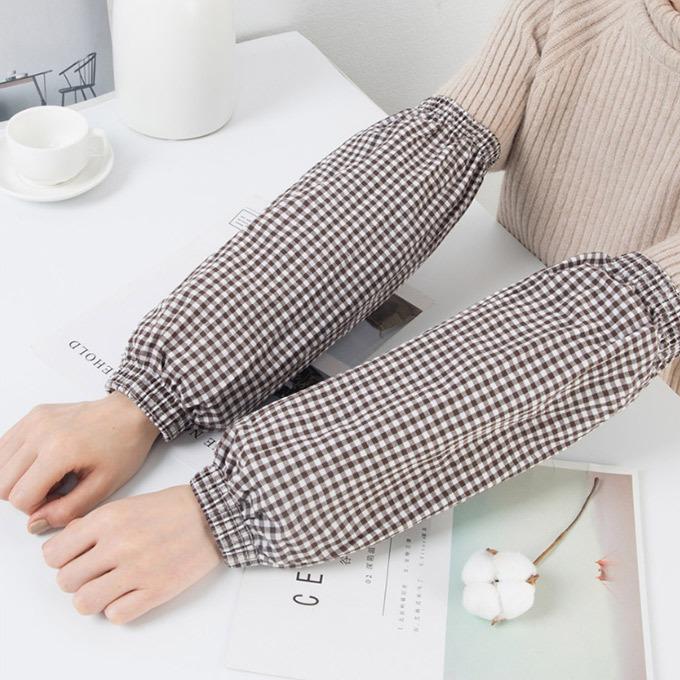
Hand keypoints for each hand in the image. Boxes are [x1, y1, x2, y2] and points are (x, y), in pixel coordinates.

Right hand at [0, 392, 158, 532]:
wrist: (132, 413)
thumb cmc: (124, 446)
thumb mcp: (104, 486)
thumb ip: (67, 510)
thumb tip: (35, 523)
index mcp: (59, 451)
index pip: (20, 498)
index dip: (38, 508)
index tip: (60, 499)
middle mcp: (40, 433)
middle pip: (3, 483)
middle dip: (26, 495)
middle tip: (56, 489)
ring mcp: (35, 421)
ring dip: (18, 479)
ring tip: (50, 475)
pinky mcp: (34, 415)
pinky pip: (5, 446)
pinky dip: (15, 461)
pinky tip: (42, 462)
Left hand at [42, 485, 220, 623]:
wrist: (214, 515)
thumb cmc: (174, 508)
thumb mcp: (127, 504)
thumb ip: (94, 524)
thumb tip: (69, 544)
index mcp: (108, 519)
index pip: (53, 554)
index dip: (61, 558)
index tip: (73, 558)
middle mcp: (118, 545)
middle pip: (65, 581)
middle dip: (77, 578)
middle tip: (94, 571)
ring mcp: (136, 571)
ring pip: (84, 602)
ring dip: (93, 596)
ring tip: (109, 585)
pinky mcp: (155, 591)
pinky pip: (115, 615)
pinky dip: (119, 608)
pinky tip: (130, 592)